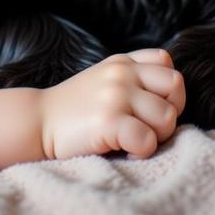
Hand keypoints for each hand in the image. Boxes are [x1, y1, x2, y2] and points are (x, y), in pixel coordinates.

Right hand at [38, 48, 184, 159]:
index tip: (150, 106)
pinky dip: (142, 151)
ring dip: (156, 136)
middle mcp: (121, 74)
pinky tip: (124, 151)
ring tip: (132, 140)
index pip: (168, 64)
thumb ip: (133, 76)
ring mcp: (115, 96)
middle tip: (145, 126)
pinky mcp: (108, 122)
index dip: (168, 89)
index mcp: (122, 62)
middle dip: (169, 111)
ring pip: (167, 117)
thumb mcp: (104, 78)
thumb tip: (174, 92)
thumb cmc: (76, 107)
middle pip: (176, 88)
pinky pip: (148, 140)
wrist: (38, 122)